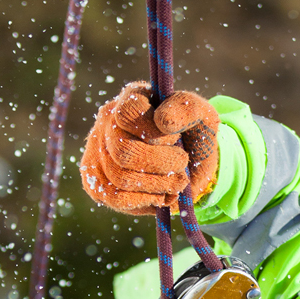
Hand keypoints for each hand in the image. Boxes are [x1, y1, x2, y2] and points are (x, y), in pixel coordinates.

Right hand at [80, 80, 219, 215]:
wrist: (191, 165)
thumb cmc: (192, 135)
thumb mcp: (201, 116)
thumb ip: (187, 109)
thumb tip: (162, 121)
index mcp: (130, 98)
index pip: (128, 113)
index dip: (154, 132)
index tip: (176, 137)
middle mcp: (108, 123)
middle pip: (123, 151)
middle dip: (161, 163)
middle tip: (182, 163)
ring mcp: (99, 153)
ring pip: (121, 177)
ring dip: (158, 184)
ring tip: (178, 182)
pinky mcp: (98, 184)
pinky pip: (118, 198)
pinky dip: (148, 200)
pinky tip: (163, 194)